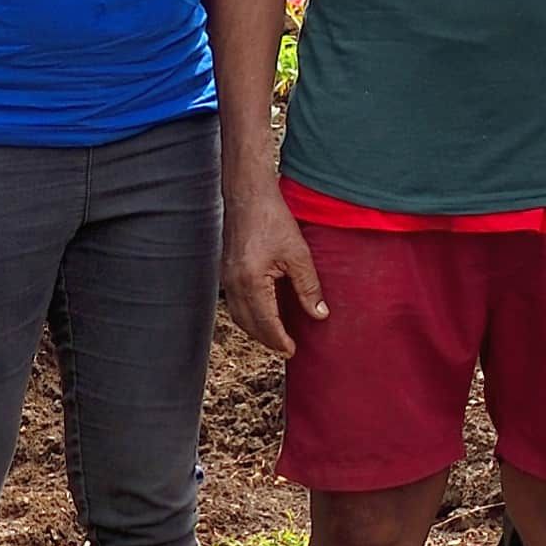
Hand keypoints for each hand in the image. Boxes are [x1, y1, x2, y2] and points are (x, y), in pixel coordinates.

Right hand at [224, 187, 326, 356]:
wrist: (247, 195)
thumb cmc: (272, 218)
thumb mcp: (298, 253)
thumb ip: (308, 287)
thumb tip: (319, 314)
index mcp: (251, 282)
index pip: (265, 322)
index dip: (279, 340)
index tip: (292, 351)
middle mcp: (234, 284)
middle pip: (248, 324)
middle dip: (267, 340)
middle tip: (286, 348)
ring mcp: (226, 277)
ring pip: (239, 315)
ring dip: (256, 330)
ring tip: (276, 336)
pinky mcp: (226, 270)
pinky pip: (235, 302)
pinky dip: (249, 314)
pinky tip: (263, 312)